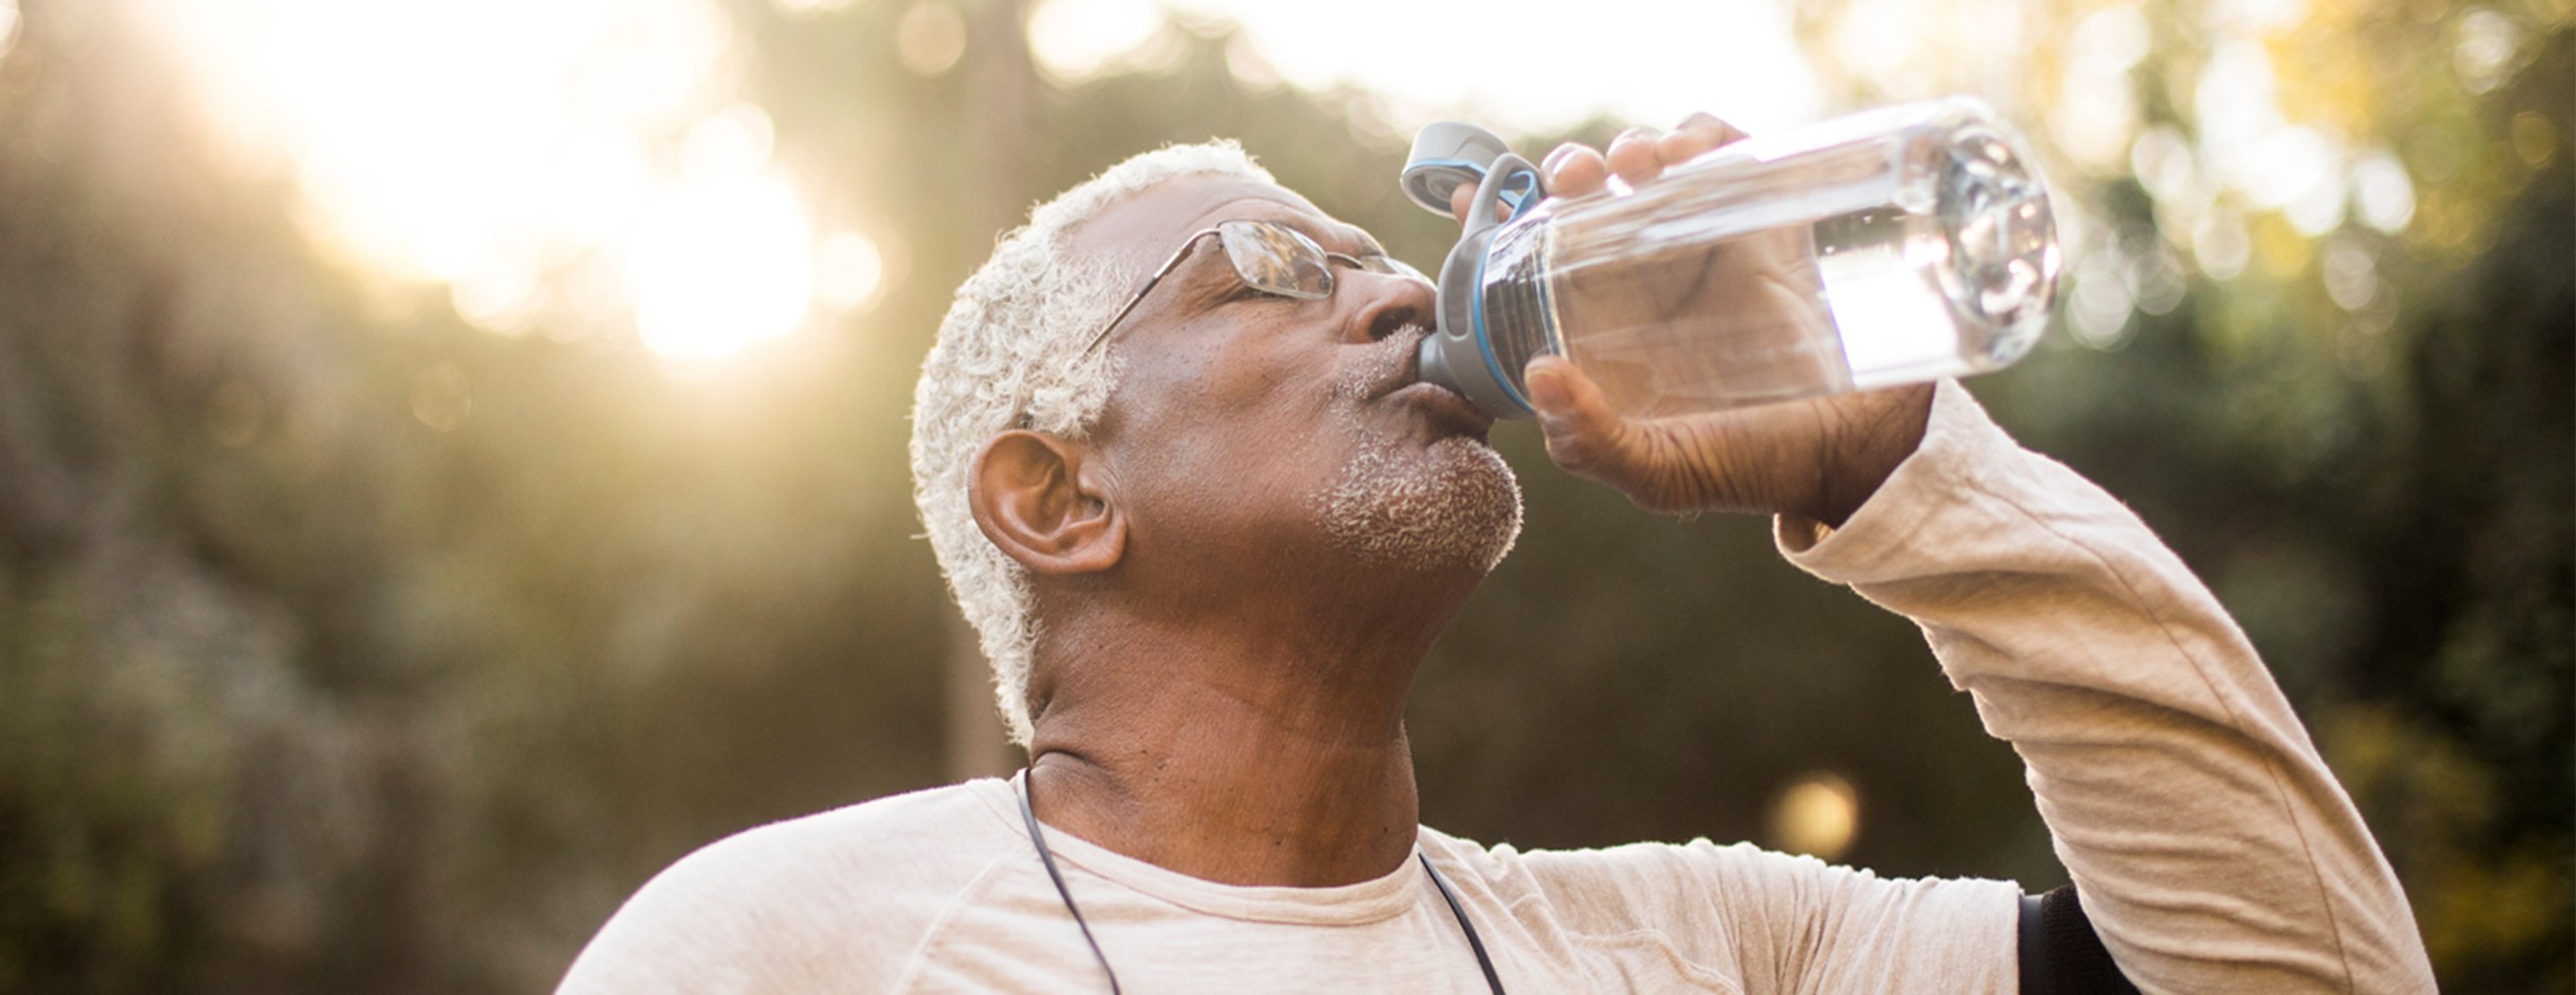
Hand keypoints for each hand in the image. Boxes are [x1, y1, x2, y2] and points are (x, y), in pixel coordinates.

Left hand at [1457, 114, 1932, 526]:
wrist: (1858, 451)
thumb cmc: (1752, 465)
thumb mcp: (1661, 472)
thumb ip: (1592, 443)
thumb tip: (1539, 374)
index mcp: (1605, 326)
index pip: (1537, 257)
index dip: (1497, 217)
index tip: (1467, 195)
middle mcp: (1649, 276)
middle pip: (1591, 196)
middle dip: (1569, 169)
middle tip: (1572, 179)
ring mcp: (1708, 242)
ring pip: (1654, 164)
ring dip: (1632, 146)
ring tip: (1637, 165)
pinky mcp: (1767, 218)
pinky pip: (1727, 153)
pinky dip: (1703, 134)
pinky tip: (1690, 153)